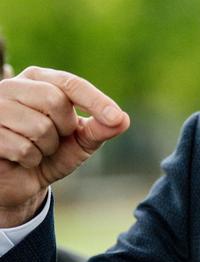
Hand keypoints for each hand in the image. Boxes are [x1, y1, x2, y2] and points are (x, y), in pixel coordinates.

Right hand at [0, 66, 128, 226]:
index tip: (116, 118)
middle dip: (64, 127)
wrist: (19, 181)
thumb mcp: (82, 141)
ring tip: (36, 149)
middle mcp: (14, 86)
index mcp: (39, 79)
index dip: (96, 101)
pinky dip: (30, 159)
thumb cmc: (52, 154)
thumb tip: (123, 120)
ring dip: (46, 147)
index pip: (71, 84)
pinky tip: (19, 159)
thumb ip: (102, 128)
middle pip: (55, 100)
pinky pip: (21, 147)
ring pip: (39, 126)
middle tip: (56, 137)